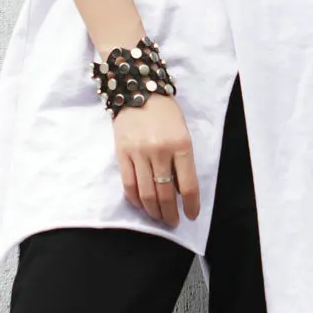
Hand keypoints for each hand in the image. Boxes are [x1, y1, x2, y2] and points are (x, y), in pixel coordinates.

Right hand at [112, 93, 200, 227]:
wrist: (138, 90)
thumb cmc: (166, 112)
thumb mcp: (183, 132)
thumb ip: (183, 160)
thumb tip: (180, 190)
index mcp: (181, 145)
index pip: (188, 185)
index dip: (191, 206)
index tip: (191, 216)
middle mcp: (160, 151)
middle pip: (166, 194)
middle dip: (171, 213)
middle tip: (173, 222)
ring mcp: (139, 153)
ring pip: (146, 194)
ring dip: (154, 212)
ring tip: (158, 217)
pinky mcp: (122, 154)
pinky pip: (128, 185)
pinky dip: (136, 200)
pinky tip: (142, 205)